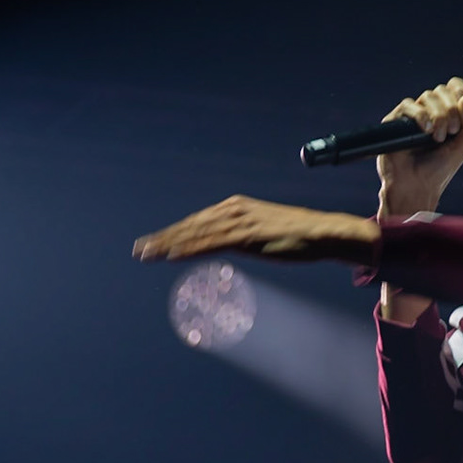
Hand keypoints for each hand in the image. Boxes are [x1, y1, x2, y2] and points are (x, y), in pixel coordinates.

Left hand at [132, 195, 379, 264]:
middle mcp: (233, 210)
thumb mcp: (262, 232)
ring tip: (147, 254)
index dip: (173, 232)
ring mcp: (239, 222)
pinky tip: (172, 255)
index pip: (197, 221)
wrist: (322, 232)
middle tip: (139, 250)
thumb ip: (241, 237)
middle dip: (163, 238)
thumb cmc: (296, 236)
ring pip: (196, 234)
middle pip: (191, 225)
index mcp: (235, 207)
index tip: (152, 244)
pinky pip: (212, 243)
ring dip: (169, 245)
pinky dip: (190, 249)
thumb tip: (227, 247)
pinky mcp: (247, 235)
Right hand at [376, 76, 462, 218]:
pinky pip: (409, 105)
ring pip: (427, 96)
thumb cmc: (439, 170)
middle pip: (442, 91)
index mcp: (447, 114)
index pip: (453, 88)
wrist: (417, 186)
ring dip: (438, 116)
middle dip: (451, 110)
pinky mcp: (396, 121)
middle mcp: (429, 112)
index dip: (460, 90)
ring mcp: (412, 116)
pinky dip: (421, 116)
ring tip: (437, 138)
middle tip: (452, 131)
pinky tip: (426, 131)